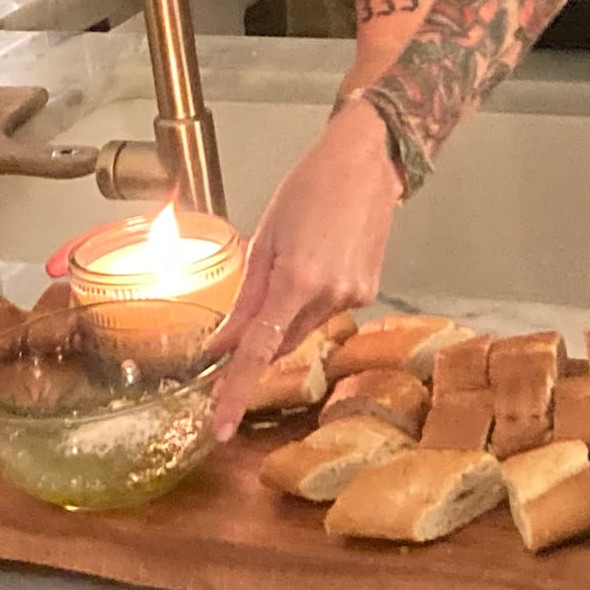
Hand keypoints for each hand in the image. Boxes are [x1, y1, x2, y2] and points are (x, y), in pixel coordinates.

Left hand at [209, 96, 402, 439]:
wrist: (366, 164)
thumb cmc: (310, 188)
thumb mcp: (264, 239)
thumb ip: (244, 299)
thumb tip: (222, 344)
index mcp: (298, 280)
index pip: (259, 351)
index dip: (237, 391)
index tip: (221, 425)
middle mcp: (331, 296)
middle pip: (280, 342)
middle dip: (258, 339)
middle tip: (239, 320)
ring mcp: (355, 297)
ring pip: (303, 329)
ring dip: (287, 314)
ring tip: (292, 263)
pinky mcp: (368, 293)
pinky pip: (326, 312)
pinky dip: (312, 301)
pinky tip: (318, 262)